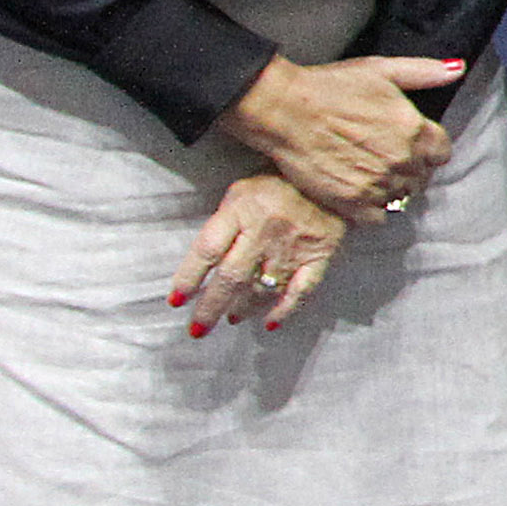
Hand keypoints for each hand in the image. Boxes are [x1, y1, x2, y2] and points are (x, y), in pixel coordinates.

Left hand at [172, 173, 350, 334]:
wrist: (330, 177)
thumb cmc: (277, 184)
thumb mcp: (240, 191)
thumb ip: (223, 223)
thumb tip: (204, 264)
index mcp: (241, 210)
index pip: (207, 250)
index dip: (188, 278)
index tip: (176, 300)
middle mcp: (264, 231)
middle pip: (231, 277)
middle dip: (211, 307)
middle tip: (198, 329)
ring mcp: (294, 245)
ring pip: (263, 288)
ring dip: (244, 308)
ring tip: (233, 316)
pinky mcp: (320, 254)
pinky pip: (302, 290)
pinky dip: (286, 309)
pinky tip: (271, 323)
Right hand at [215, 51, 462, 221]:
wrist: (284, 110)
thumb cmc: (329, 87)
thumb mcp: (381, 70)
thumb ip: (423, 72)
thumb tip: (457, 68)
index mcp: (414, 129)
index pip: (441, 152)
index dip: (428, 149)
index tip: (412, 146)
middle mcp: (401, 160)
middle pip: (421, 176)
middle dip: (409, 168)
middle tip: (384, 157)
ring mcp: (377, 184)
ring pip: (400, 196)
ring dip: (390, 187)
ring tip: (368, 172)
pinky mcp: (351, 203)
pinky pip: (377, 217)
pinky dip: (371, 208)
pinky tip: (358, 191)